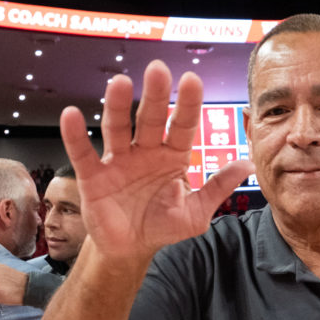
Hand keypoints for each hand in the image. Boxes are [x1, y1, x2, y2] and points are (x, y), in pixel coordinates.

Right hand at [59, 62, 254, 266]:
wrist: (131, 249)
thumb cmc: (163, 225)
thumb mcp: (197, 212)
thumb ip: (219, 187)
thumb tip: (248, 164)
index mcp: (173, 156)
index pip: (183, 125)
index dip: (187, 104)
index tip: (192, 80)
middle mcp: (146, 152)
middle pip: (151, 119)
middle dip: (155, 95)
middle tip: (158, 70)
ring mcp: (119, 161)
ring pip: (118, 128)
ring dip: (117, 105)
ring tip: (119, 83)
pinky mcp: (94, 176)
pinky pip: (83, 153)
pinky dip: (76, 135)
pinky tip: (71, 116)